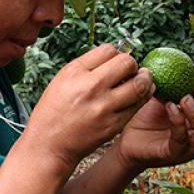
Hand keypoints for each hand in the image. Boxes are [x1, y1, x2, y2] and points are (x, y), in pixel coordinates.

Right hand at [22, 44, 154, 173]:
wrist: (49, 144)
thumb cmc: (54, 111)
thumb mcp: (62, 81)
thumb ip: (87, 67)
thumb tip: (113, 56)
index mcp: (75, 72)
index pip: (109, 50)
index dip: (115, 54)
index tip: (115, 62)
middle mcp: (90, 87)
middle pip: (127, 62)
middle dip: (132, 64)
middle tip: (131, 71)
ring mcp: (103, 107)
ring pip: (139, 84)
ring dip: (144, 80)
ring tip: (143, 80)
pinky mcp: (113, 124)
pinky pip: (138, 105)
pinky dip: (143, 97)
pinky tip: (141, 94)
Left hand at [112, 88, 193, 174]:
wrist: (125, 137)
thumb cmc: (147, 118)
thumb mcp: (167, 100)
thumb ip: (182, 92)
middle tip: (192, 98)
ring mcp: (187, 149)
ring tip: (182, 101)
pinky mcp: (171, 153)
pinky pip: (182, 140)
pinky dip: (178, 121)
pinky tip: (170, 107)